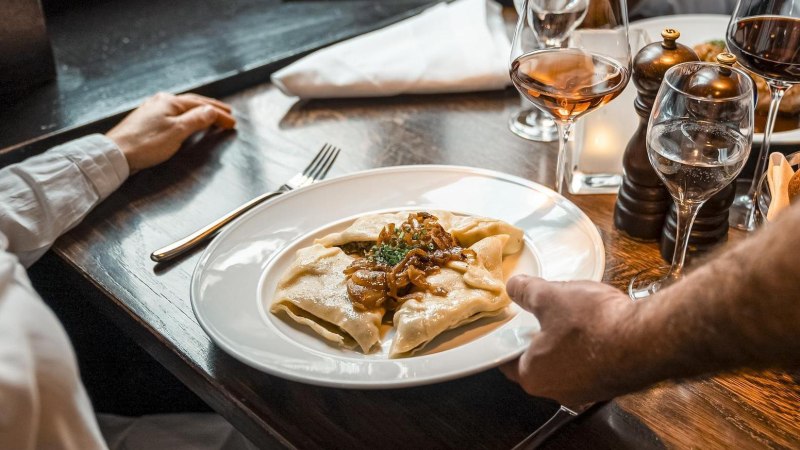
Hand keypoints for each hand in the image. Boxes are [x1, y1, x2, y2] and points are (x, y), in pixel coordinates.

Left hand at [106, 92, 235, 172]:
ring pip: (182, 108)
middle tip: (227, 113)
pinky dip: (186, 117)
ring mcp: (152, 110)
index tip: (232, 122)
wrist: (116, 154)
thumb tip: (212, 110)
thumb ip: (197, 120)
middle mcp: (161, 101)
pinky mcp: (146, 121)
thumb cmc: (146, 144)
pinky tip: (186, 120)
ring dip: (199, 111)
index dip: (219, 114)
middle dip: (211, 109)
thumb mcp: (177, 132)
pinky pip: (173, 114)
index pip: (202, 106)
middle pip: (192, 103)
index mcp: (170, 101)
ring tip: (211, 115)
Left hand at [499, 275, 635, 406]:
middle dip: (540, 337)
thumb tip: (514, 286)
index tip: (511, 326)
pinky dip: (591, 347)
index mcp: (533, 376)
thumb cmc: (594, 325)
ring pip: (566, 363)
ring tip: (574, 316)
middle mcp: (558, 391)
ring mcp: (587, 391)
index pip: (507, 360)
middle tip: (543, 314)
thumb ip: (526, 291)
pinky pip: (592, 364)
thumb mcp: (550, 297)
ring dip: (567, 341)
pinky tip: (599, 326)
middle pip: (538, 362)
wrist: (648, 339)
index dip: (508, 339)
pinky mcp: (611, 384)